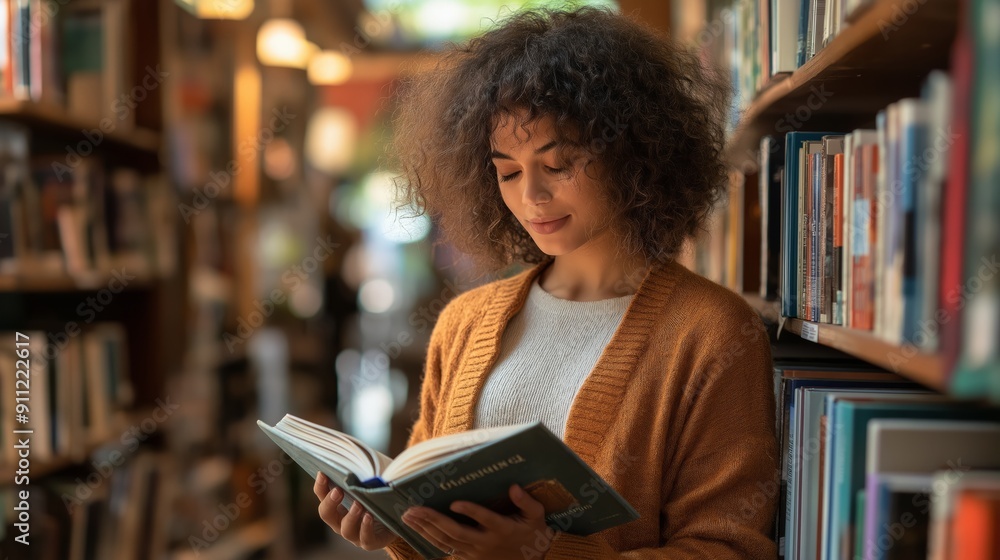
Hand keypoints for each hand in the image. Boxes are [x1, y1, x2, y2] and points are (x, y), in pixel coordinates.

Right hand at [314, 471, 399, 550]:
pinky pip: (365, 538)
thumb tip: (363, 459)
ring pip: (345, 529)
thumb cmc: (378, 498)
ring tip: (358, 504)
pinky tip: (369, 516)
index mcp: (337, 506)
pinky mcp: (369, 542)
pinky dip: (366, 527)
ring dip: (350, 516)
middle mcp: (341, 521)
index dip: (320, 486)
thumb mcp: (369, 485)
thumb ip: (363, 475)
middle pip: (326, 514)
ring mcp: (354, 534)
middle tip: (338, 491)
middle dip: (330, 502)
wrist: (396, 521)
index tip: (323, 473)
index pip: (322, 496)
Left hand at [401, 484, 555, 559]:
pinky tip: (416, 529)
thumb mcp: (536, 516)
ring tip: (408, 516)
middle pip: (456, 532)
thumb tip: (514, 487)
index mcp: (502, 528)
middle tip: (413, 509)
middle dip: (433, 520)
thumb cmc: (532, 533)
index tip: (454, 503)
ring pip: (446, 542)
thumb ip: (526, 502)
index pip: (484, 519)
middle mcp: (485, 542)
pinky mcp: (469, 558)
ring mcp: (475, 552)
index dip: (470, 511)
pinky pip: (446, 549)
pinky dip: (429, 539)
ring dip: (425, 529)